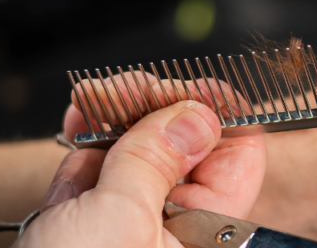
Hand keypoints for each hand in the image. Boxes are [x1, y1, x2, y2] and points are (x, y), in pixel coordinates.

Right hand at [16, 101, 265, 246]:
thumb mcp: (120, 219)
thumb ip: (157, 160)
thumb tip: (196, 113)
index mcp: (208, 235)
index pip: (239, 157)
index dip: (219, 112)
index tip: (195, 83)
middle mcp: (176, 232)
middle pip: (187, 147)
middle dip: (158, 107)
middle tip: (129, 87)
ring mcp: (132, 228)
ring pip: (139, 154)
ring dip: (116, 118)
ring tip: (94, 102)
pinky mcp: (90, 229)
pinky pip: (99, 175)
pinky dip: (86, 146)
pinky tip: (78, 127)